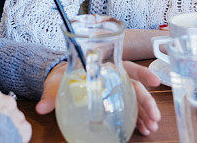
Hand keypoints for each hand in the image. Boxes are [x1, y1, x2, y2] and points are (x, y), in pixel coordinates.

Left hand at [36, 61, 160, 136]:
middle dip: (148, 102)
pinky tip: (143, 129)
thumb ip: (50, 95)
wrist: (58, 80)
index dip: (143, 73)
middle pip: (136, 86)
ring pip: (136, 99)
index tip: (155, 81)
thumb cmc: (60, 77)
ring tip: (151, 127)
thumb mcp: (55, 84)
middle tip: (154, 117)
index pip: (128, 67)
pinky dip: (138, 119)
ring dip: (146, 113)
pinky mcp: (115, 100)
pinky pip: (130, 108)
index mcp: (104, 67)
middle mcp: (115, 76)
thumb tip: (41, 108)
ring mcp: (116, 88)